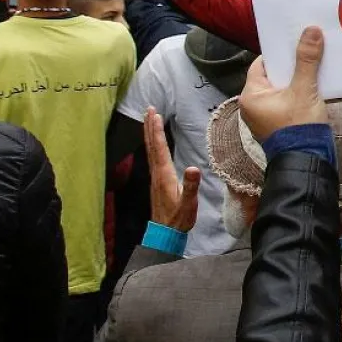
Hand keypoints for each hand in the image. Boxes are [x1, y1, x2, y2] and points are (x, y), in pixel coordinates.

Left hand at [145, 107, 199, 231]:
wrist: (165, 232)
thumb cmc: (179, 217)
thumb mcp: (188, 203)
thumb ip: (190, 185)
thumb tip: (193, 167)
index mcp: (165, 175)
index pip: (160, 148)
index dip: (157, 131)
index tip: (155, 114)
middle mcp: (157, 173)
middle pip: (152, 145)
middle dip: (150, 126)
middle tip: (148, 109)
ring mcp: (155, 176)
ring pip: (150, 150)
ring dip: (149, 133)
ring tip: (149, 119)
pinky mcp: (157, 180)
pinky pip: (153, 156)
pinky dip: (152, 144)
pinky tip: (154, 142)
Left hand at [239, 26, 327, 144]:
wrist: (307, 160)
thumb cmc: (299, 127)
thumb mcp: (304, 89)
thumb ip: (307, 60)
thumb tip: (310, 31)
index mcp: (250, 96)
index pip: (262, 64)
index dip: (280, 53)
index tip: (297, 44)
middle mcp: (253, 106)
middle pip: (273, 76)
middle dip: (291, 66)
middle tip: (309, 54)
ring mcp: (265, 117)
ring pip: (281, 89)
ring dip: (297, 80)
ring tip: (314, 69)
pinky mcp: (278, 124)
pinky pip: (287, 101)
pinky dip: (298, 94)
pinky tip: (314, 88)